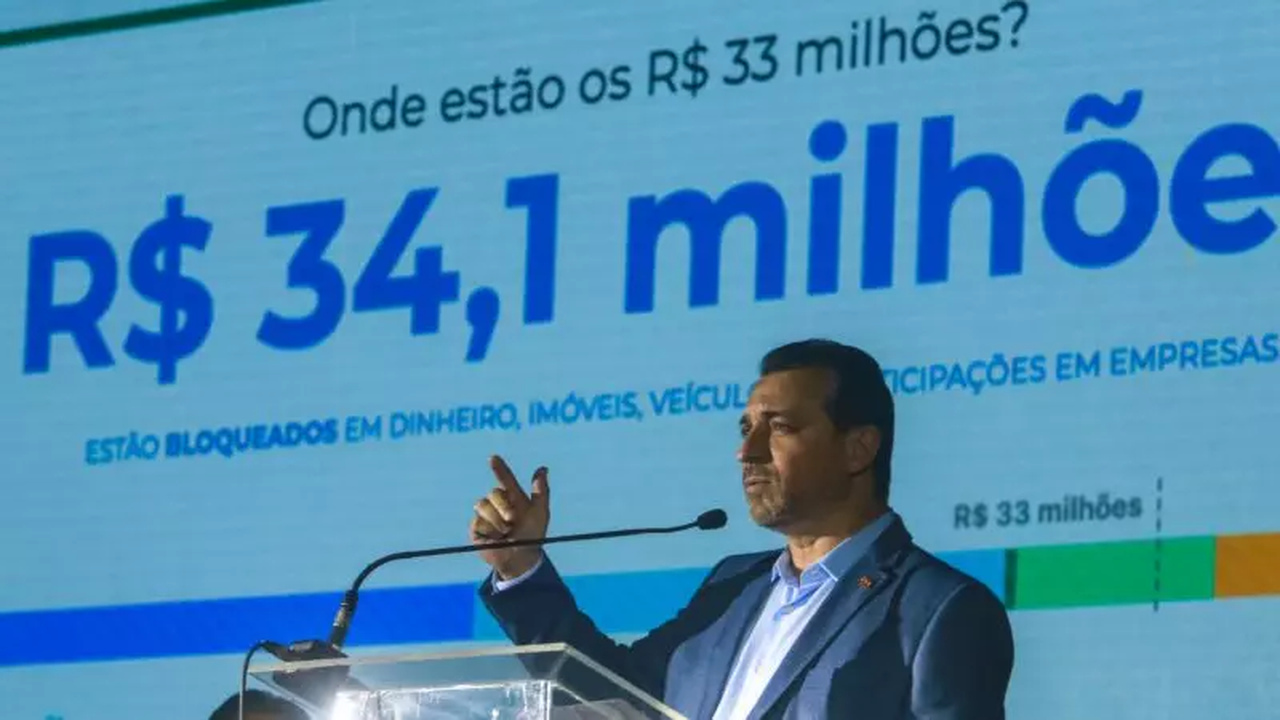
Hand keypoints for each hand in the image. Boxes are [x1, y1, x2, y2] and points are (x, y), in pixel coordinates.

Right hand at [470, 455, 550, 579]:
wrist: (521, 558)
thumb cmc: (532, 535)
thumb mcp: (540, 512)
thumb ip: (541, 491)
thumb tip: (542, 469)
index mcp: (513, 498)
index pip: (505, 479)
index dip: (500, 468)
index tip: (493, 458)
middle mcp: (498, 504)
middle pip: (494, 493)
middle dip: (503, 505)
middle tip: (512, 519)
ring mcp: (486, 516)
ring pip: (483, 505)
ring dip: (497, 520)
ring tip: (505, 532)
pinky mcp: (476, 528)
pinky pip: (478, 521)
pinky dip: (489, 529)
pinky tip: (495, 538)